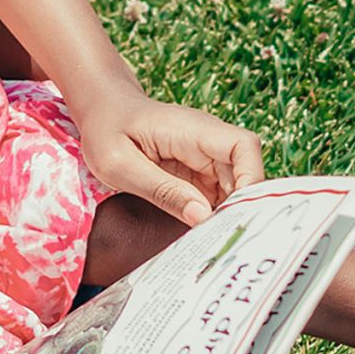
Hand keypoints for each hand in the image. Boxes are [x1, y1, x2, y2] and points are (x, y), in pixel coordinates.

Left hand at [75, 93, 264, 224]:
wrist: (103, 110)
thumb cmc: (107, 130)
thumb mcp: (120, 165)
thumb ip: (161, 190)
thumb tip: (202, 216)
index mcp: (193, 130)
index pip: (243, 147)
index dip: (251, 179)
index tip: (237, 212)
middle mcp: (207, 142)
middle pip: (245, 173)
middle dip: (239, 207)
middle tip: (221, 240)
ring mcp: (204, 157)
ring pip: (233, 188)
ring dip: (226, 215)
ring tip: (209, 243)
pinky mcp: (198, 172)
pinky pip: (216, 195)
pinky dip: (212, 215)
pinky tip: (200, 235)